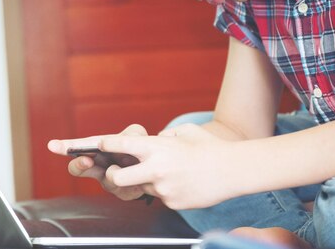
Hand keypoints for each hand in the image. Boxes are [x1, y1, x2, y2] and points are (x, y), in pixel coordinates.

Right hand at [47, 124, 148, 200]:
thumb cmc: (141, 147)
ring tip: (123, 168)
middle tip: (86, 160)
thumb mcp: (136, 135)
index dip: (66, 147)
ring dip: (113, 174)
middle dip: (80, 165)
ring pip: (104, 182)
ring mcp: (109, 181)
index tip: (52, 145)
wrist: (158, 165)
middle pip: (78, 168)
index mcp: (98, 149)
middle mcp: (98, 166)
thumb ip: (129, 134)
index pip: (78, 147)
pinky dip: (133, 185)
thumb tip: (118, 143)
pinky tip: (139, 182)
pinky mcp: (124, 193)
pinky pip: (124, 191)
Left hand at [100, 123, 234, 209]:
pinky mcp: (172, 203)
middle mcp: (155, 169)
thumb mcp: (183, 131)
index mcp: (155, 148)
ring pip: (141, 187)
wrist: (233, 170)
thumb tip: (151, 141)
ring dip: (146, 182)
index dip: (106, 145)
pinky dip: (165, 191)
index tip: (100, 145)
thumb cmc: (208, 146)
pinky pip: (159, 197)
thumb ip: (162, 136)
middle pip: (116, 178)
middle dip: (112, 175)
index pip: (120, 145)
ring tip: (168, 173)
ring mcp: (163, 189)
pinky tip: (181, 183)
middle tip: (116, 171)